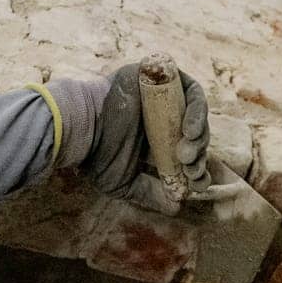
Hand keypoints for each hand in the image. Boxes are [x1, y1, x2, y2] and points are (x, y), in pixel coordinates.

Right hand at [83, 61, 210, 214]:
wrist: (82, 128)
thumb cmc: (96, 156)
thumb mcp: (125, 183)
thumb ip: (150, 193)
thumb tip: (176, 206)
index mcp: (152, 139)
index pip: (184, 152)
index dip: (196, 168)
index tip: (197, 183)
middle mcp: (159, 116)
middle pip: (192, 134)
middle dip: (197, 155)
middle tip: (191, 169)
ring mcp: (161, 95)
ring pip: (193, 112)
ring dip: (199, 134)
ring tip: (190, 154)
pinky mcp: (160, 76)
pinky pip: (188, 89)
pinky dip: (195, 110)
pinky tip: (189, 131)